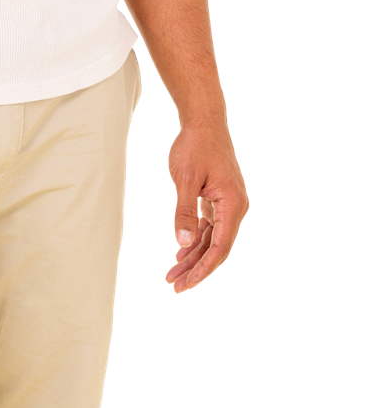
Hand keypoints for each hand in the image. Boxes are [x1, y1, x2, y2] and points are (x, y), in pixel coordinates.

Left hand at [164, 114, 248, 293]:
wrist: (204, 121)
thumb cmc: (196, 146)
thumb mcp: (185, 180)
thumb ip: (184, 212)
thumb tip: (182, 244)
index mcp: (232, 204)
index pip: (220, 247)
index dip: (203, 269)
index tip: (186, 284)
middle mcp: (234, 207)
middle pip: (216, 247)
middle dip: (196, 269)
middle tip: (175, 286)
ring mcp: (227, 204)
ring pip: (211, 239)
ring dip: (193, 257)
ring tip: (172, 275)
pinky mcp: (217, 199)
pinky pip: (208, 227)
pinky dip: (194, 241)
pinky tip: (180, 254)